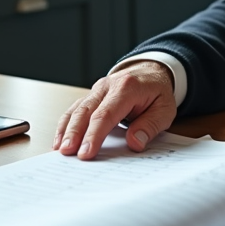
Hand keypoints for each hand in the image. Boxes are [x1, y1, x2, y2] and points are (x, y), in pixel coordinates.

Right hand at [52, 61, 176, 158]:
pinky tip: (59, 140)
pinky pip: (74, 109)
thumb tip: (134, 143)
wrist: (151, 72)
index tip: (86, 152)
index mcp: (127, 88)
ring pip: (76, 109)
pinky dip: (65, 125)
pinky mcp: (91, 96)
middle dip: (75, 133)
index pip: (106, 114)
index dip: (94, 134)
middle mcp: (107, 86)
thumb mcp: (164, 110)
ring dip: (66, 130)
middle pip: (86, 111)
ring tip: (60, 150)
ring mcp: (96, 90)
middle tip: (67, 153)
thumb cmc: (157, 93)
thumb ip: (150, 126)